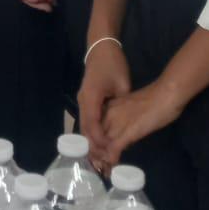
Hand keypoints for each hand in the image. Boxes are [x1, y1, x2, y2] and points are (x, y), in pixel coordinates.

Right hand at [78, 40, 131, 165]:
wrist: (101, 48)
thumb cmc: (113, 64)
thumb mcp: (122, 83)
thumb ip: (122, 103)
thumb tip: (126, 122)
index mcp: (92, 96)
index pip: (93, 124)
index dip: (100, 140)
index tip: (108, 152)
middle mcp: (83, 100)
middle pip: (85, 128)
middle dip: (93, 145)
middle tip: (102, 162)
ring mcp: (82, 99)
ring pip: (84, 125)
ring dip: (91, 140)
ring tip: (100, 156)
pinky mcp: (85, 99)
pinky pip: (87, 119)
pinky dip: (92, 131)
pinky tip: (99, 141)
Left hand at [101, 79, 183, 165]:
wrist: (166, 94)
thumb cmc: (156, 99)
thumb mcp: (133, 110)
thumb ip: (125, 120)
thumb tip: (124, 137)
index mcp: (109, 107)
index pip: (95, 128)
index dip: (94, 143)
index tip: (97, 155)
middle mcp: (108, 114)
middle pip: (95, 137)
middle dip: (96, 154)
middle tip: (99, 167)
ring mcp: (116, 122)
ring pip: (101, 145)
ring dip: (102, 160)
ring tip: (104, 171)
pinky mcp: (127, 132)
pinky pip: (113, 149)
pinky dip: (112, 160)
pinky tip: (113, 167)